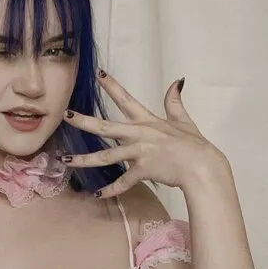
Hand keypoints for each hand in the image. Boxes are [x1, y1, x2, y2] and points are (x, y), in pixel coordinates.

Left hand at [62, 70, 225, 198]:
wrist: (202, 166)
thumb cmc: (195, 146)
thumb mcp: (184, 120)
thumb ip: (175, 102)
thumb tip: (177, 82)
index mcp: (148, 121)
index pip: (126, 100)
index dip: (113, 86)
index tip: (99, 74)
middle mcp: (139, 135)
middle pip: (105, 127)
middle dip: (83, 121)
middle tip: (65, 115)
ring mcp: (139, 153)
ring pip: (106, 157)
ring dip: (84, 159)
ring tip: (66, 160)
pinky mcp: (142, 170)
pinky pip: (122, 182)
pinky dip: (111, 190)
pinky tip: (97, 194)